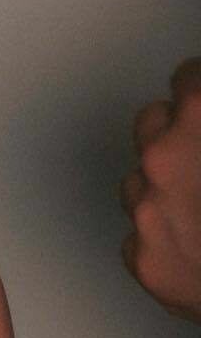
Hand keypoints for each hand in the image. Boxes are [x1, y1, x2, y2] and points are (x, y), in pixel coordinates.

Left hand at [120, 58, 200, 323]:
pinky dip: (167, 236)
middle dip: (180, 135)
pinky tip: (199, 244)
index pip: (189, 78)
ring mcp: (147, 211)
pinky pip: (141, 234)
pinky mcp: (143, 259)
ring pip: (141, 179)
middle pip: (153, 123)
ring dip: (167, 185)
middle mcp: (163, 158)